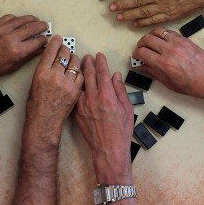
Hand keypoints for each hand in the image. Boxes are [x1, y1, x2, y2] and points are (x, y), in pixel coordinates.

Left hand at [0, 15, 49, 81]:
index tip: (45, 39)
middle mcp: (12, 38)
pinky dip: (18, 18)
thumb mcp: (15, 66)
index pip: (37, 41)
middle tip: (45, 26)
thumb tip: (40, 49)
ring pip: (23, 19)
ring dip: (32, 19)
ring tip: (36, 20)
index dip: (44, 39)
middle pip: (33, 27)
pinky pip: (11, 17)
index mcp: (17, 51)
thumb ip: (29, 55)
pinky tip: (21, 21)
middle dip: (41, 26)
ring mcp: (4, 30)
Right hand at [26, 35, 83, 132]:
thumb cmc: (36, 105)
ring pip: (75, 62)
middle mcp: (54, 76)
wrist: (44, 122)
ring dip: (74, 59)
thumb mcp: (34, 83)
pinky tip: (76, 72)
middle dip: (65, 49)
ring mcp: (66, 83)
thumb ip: (44, 69)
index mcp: (41, 72)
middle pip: (64, 54)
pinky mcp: (76, 91)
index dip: (56, 42)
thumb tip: (52, 58)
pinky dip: (79, 71)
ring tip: (72, 60)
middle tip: (65, 49)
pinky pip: (81, 75)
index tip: (58, 39)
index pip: (51, 51)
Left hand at [75, 53, 133, 183]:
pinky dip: (77, 88)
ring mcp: (83, 106)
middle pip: (88, 75)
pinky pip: (76, 96)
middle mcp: (93, 98)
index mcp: (107, 96)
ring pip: (79, 84)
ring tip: (80, 66)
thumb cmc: (121, 131)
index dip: (101, 62)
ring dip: (80, 73)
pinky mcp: (77, 113)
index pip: (102, 72)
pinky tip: (77, 84)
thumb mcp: (127, 108)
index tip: (99, 55)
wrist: (108, 149)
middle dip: (88, 63)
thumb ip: (120, 90)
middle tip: (87, 56)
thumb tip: (115, 76)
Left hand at [109, 0, 203, 26]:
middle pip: (136, 0)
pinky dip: (143, 22)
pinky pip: (154, 20)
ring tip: (118, 17)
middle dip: (122, 4)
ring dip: (129, 15)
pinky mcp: (170, 15)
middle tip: (111, 8)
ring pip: (143, 11)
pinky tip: (134, 24)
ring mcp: (164, 6)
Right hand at [134, 27, 203, 101]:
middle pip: (147, 39)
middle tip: (141, 49)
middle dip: (140, 44)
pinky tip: (162, 41)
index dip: (136, 54)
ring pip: (157, 31)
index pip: (142, 52)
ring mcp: (177, 43)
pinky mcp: (184, 39)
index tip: (136, 57)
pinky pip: (168, 31)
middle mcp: (169, 51)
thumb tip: (142, 66)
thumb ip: (153, 73)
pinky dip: (162, 34)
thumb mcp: (169, 83)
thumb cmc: (192, 84)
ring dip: (150, 36)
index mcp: (164, 64)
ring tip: (150, 42)